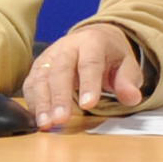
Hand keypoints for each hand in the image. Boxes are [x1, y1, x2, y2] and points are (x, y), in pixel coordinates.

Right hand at [26, 22, 149, 131]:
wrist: (92, 37)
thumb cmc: (110, 56)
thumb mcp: (127, 65)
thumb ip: (128, 81)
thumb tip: (131, 98)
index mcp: (92, 42)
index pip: (90, 63)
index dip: (88, 84)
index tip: (89, 105)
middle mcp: (67, 47)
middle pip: (60, 70)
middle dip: (60, 96)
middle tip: (61, 119)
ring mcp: (49, 56)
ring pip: (41, 77)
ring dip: (42, 102)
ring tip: (46, 124)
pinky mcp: (38, 67)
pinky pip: (31, 84)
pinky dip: (33, 102)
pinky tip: (38, 119)